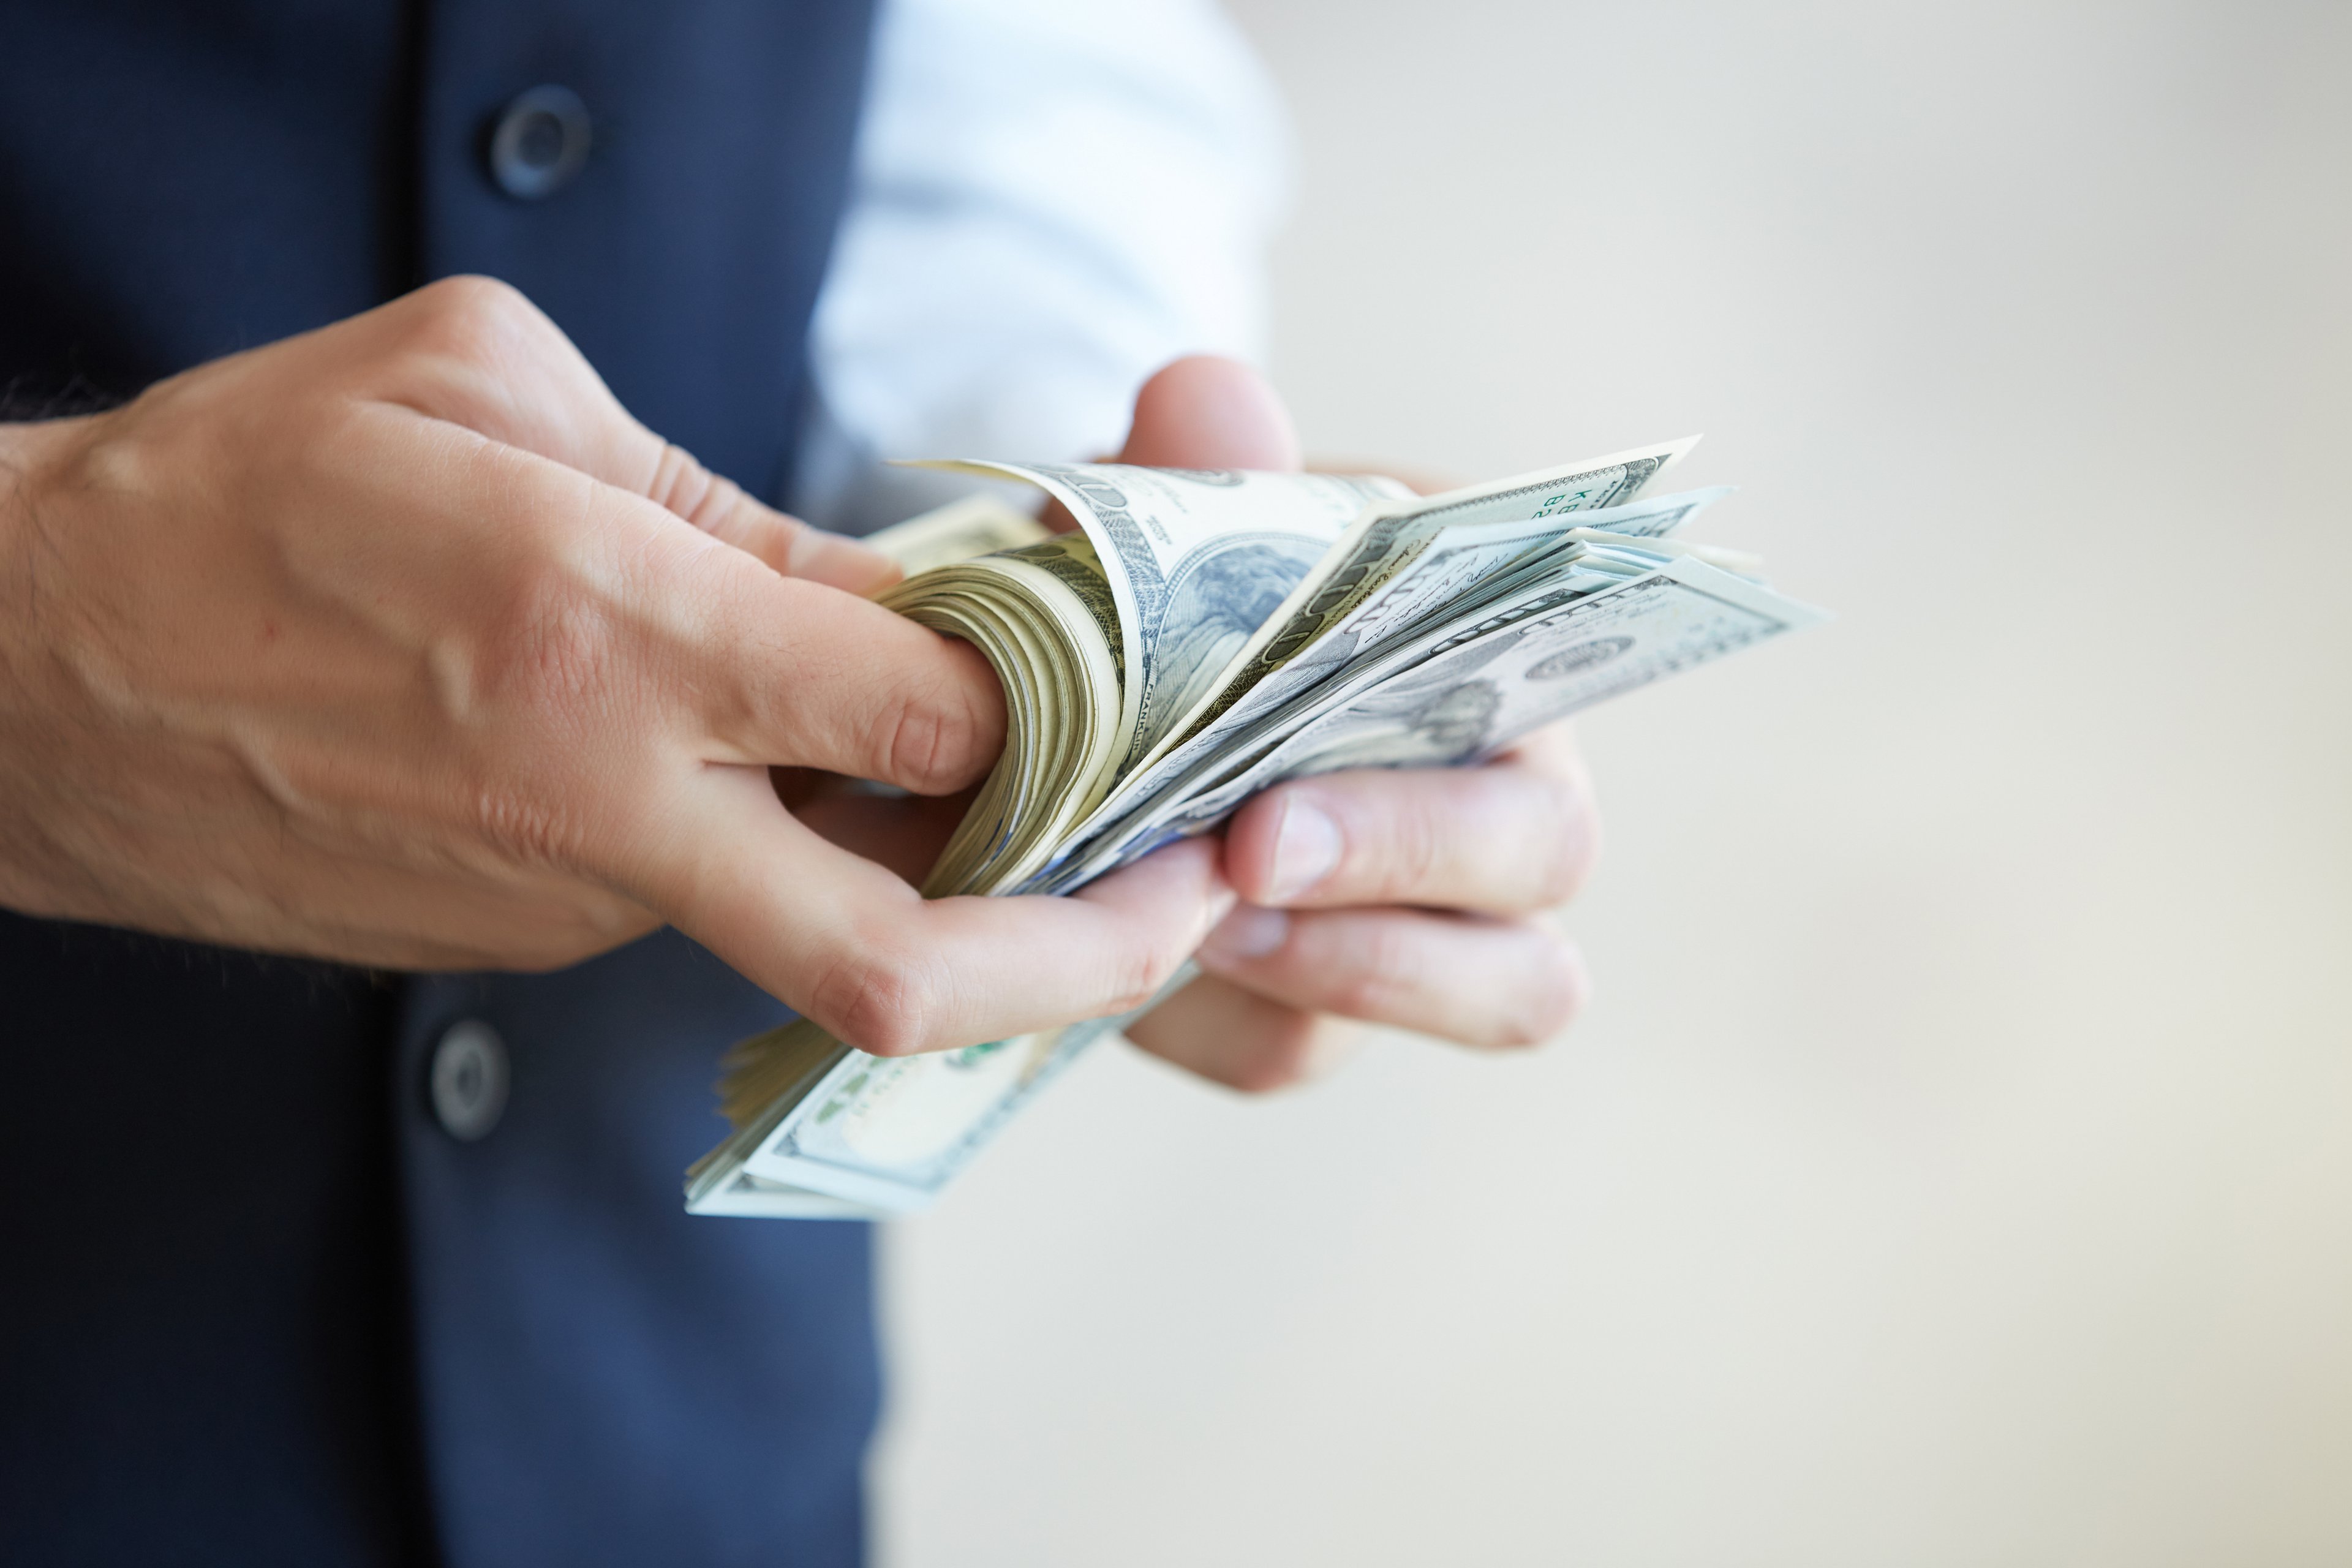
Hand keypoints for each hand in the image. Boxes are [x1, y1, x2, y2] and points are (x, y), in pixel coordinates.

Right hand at [0, 277, 1229, 1053]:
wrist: (35, 679)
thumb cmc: (252, 493)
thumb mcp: (491, 391)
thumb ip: (722, 496)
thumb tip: (891, 590)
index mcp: (617, 630)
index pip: (936, 718)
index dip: (1074, 710)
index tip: (1148, 689)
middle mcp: (612, 804)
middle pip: (912, 960)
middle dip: (1093, 958)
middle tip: (1197, 904)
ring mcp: (574, 906)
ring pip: (832, 930)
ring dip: (957, 887)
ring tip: (1045, 803)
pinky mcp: (532, 948)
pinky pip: (722, 912)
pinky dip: (812, 861)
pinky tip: (825, 785)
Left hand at [1110, 358, 1598, 1086]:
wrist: (1068, 690)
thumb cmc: (1157, 591)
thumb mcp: (1148, 516)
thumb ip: (1184, 469)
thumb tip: (1205, 400)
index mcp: (1486, 632)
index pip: (1551, 683)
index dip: (1454, 729)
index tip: (1282, 797)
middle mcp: (1504, 776)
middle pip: (1548, 857)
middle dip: (1403, 865)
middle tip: (1244, 859)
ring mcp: (1439, 910)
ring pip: (1503, 990)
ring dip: (1361, 974)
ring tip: (1201, 937)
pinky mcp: (1333, 1003)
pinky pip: (1313, 1049)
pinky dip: (1226, 1020)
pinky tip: (1129, 974)